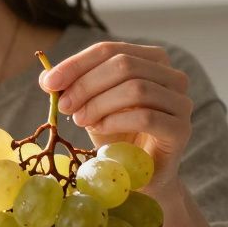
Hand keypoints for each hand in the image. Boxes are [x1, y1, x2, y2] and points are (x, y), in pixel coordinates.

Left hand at [39, 42, 191, 203]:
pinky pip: (146, 116)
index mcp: (151, 60)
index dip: (76, 64)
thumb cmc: (116, 136)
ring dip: (99, 104)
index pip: (110, 50)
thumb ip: (73, 88)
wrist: (139, 176)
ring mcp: (181, 102)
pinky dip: (115, 121)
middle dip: (86, 84)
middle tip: (64, 106)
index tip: (48, 82)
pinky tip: (99, 129)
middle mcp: (172, 76)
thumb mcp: (91, 106)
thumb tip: (45, 77)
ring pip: (136, 88)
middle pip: (123, 65)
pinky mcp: (181, 129)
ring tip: (81, 120)